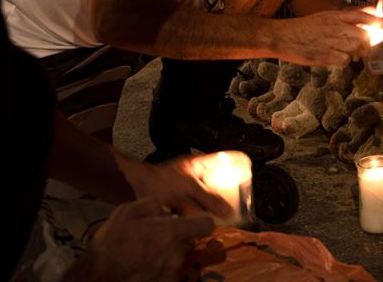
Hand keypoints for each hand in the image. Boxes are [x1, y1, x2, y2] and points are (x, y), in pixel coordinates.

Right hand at [73, 197, 215, 281]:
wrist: (98, 278)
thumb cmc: (110, 244)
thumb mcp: (126, 212)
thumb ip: (152, 205)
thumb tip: (165, 211)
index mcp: (171, 232)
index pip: (206, 224)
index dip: (199, 221)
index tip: (189, 222)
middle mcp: (177, 254)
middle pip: (188, 242)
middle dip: (175, 239)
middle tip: (153, 239)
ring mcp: (172, 273)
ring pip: (178, 258)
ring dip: (166, 255)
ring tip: (144, 255)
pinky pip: (169, 273)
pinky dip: (160, 269)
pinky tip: (143, 267)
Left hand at [113, 151, 232, 218]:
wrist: (133, 189)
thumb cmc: (160, 180)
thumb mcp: (190, 186)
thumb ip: (209, 198)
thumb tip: (228, 211)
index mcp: (197, 165)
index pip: (221, 160)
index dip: (235, 163)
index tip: (249, 170)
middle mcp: (191, 176)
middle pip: (215, 183)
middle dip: (225, 194)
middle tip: (239, 203)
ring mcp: (182, 190)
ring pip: (203, 199)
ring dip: (211, 208)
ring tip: (224, 218)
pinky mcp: (175, 203)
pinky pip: (191, 211)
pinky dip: (197, 217)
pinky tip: (203, 224)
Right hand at [271, 8, 379, 65]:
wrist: (282, 36)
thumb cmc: (303, 28)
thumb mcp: (323, 17)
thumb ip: (341, 20)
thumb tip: (359, 23)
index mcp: (335, 16)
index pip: (362, 15)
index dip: (377, 21)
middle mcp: (335, 27)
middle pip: (363, 35)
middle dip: (367, 44)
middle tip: (362, 48)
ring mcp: (330, 41)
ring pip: (356, 48)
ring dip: (357, 53)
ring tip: (349, 53)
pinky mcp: (325, 55)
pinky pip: (345, 61)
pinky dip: (344, 62)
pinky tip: (336, 58)